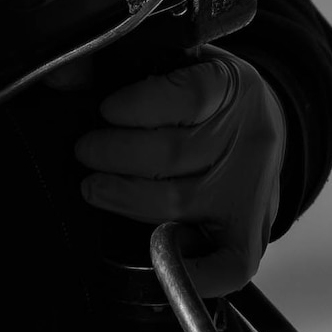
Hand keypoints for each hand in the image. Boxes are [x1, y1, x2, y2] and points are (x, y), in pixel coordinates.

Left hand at [73, 52, 287, 296]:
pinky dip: (186, 269)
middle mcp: (250, 141)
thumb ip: (130, 63)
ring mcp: (251, 194)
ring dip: (124, 197)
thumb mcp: (181, 62)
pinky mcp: (249, 236)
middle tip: (85, 150)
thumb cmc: (206, 98)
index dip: (138, 105)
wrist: (266, 128)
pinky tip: (149, 255)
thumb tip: (65, 74)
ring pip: (179, 203)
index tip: (105, 109)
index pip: (189, 96)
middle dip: (115, 153)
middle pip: (174, 154)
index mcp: (233, 87)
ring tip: (93, 186)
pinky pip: (225, 266)